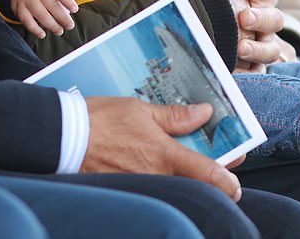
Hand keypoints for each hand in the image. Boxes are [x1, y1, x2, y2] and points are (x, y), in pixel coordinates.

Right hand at [12, 0, 78, 38]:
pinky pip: (27, 21)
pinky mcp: (19, 8)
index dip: (67, 0)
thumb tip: (67, 14)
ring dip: (52, 25)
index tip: (75, 9)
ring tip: (59, 31)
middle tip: (70, 25)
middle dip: (62, 17)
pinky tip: (42, 34)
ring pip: (40, 14)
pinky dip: (35, 30)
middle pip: (51, 4)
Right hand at [83, 97, 240, 200]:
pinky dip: (162, 179)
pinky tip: (157, 165)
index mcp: (165, 156)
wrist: (64, 138)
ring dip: (185, 176)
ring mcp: (143, 187)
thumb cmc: (100, 120)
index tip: (235, 179)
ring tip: (186, 160)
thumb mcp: (140, 109)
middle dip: (210, 177)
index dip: (228, 180)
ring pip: (176, 187)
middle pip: (196, 185)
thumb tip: (204, 112)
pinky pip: (154, 187)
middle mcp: (157, 177)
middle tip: (217, 163)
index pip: (209, 174)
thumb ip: (175, 115)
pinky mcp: (127, 190)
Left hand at [206, 0, 290, 69]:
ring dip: (257, 48)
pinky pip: (258, 74)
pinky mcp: (258, 66)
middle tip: (243, 18)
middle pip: (274, 18)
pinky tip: (236, 73)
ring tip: (241, 48)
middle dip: (259, 18)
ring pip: (271, 49)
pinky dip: (250, 75)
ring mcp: (265, 44)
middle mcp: (267, 19)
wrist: (240, 28)